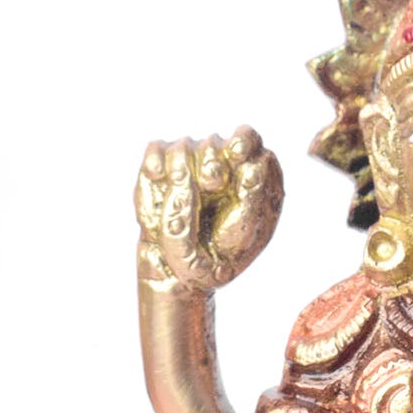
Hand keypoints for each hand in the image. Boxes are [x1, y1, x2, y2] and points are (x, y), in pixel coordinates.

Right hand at [136, 127, 283, 289]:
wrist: (182, 273)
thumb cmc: (222, 253)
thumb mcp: (246, 233)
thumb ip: (253, 197)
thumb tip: (257, 165)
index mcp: (248, 174)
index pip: (248, 139)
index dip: (243, 140)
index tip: (237, 151)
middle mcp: (218, 162)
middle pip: (214, 142)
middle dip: (212, 163)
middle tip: (213, 185)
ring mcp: (188, 163)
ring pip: (184, 146)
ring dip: (184, 172)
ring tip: (185, 200)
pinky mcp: (160, 169)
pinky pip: (155, 151)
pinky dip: (155, 164)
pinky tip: (159, 178)